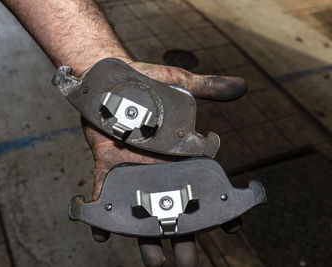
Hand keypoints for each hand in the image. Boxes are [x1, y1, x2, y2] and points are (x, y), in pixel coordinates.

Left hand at [82, 60, 245, 266]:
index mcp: (179, 154)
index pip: (204, 185)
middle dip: (182, 234)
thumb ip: (208, 87)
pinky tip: (102, 234)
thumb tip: (243, 85)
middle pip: (175, 209)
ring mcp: (133, 171)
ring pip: (143, 210)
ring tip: (155, 262)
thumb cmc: (147, 82)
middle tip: (188, 262)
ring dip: (146, 236)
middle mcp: (158, 168)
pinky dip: (101, 215)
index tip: (232, 226)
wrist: (109, 79)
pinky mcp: (108, 167)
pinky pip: (104, 195)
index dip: (218, 206)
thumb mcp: (179, 82)